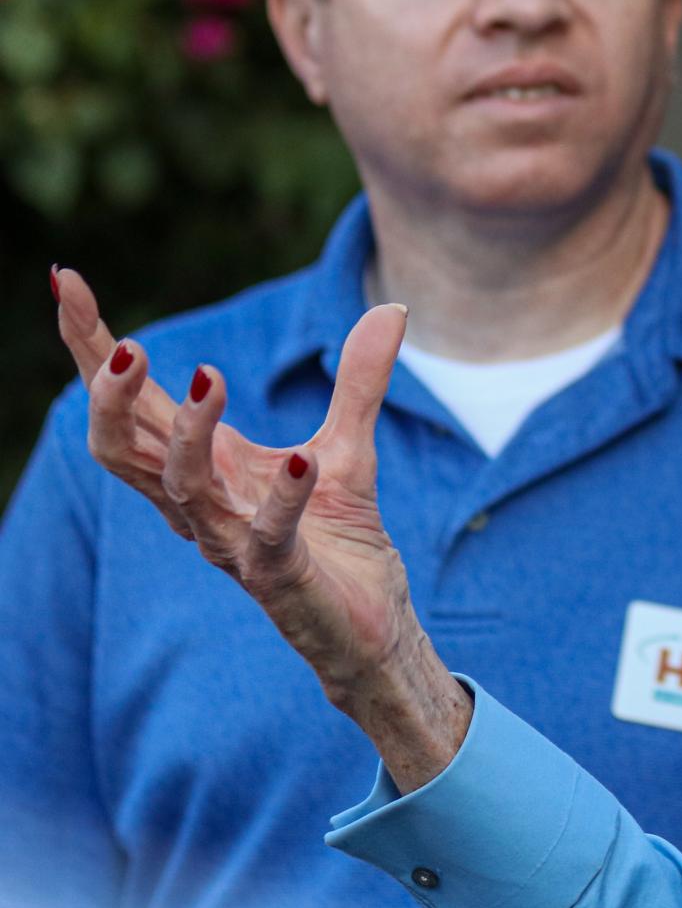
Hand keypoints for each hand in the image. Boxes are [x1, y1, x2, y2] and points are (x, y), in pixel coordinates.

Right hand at [50, 268, 466, 789]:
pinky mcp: (278, 576)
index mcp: (201, 465)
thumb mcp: (346, 445)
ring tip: (211, 377)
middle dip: (109, 392)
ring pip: (179, 487)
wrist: (370, 627)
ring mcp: (232, 541)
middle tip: (123, 343)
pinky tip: (298, 461)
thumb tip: (389, 307)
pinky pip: (267, 535)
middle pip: (123, 444)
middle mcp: (198, 502)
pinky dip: (282, 498)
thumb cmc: (335, 539)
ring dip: (190, 432)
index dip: (91, 347)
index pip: (132, 401)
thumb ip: (359, 379)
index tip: (67, 281)